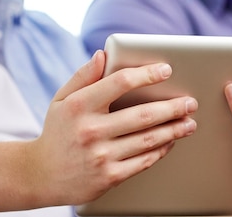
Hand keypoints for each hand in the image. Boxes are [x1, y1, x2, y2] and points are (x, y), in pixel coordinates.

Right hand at [26, 50, 197, 205]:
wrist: (41, 175)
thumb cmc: (58, 131)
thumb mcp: (61, 99)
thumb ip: (83, 76)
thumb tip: (103, 54)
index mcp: (79, 106)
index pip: (119, 83)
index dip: (146, 74)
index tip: (166, 70)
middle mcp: (90, 130)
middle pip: (142, 115)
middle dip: (172, 107)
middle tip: (190, 102)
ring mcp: (100, 155)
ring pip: (148, 140)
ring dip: (174, 130)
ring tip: (189, 122)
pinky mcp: (108, 177)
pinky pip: (143, 161)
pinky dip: (161, 150)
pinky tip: (172, 141)